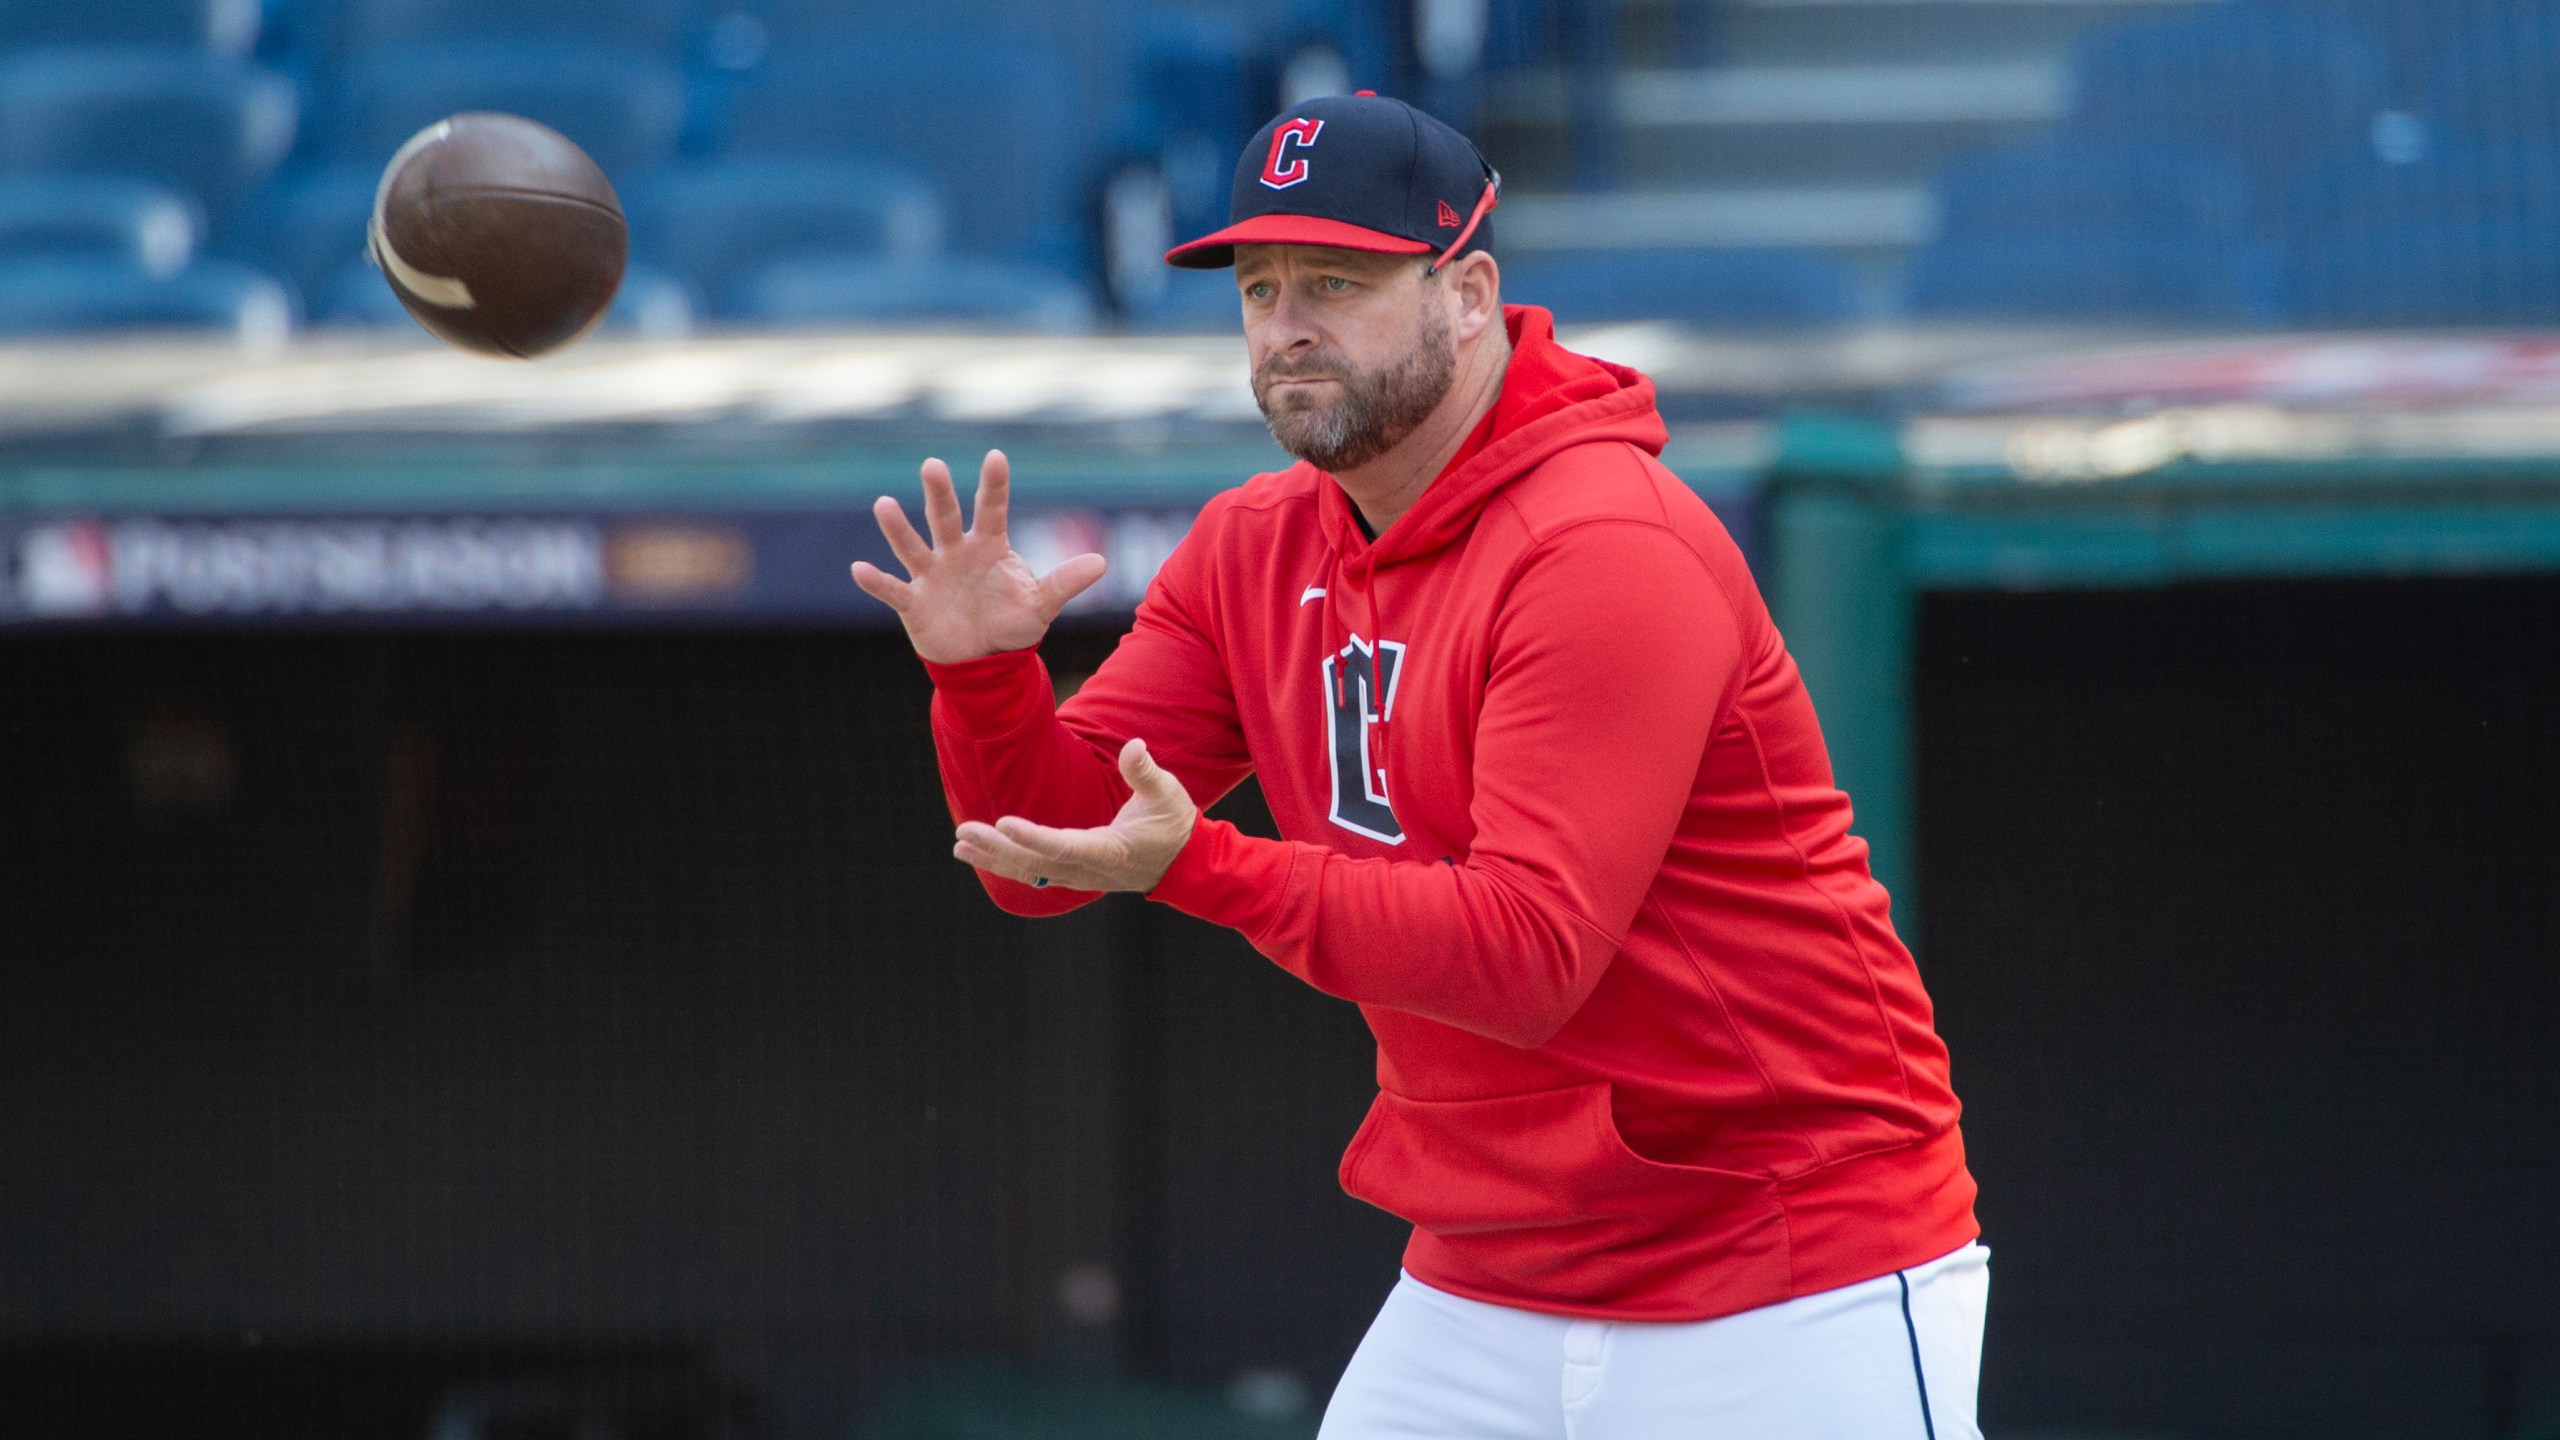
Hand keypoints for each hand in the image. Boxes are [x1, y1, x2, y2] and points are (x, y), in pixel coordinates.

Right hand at [851, 449, 1107, 664]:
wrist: (984, 658)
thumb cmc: (1011, 621)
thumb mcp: (1041, 603)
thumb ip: (1065, 582)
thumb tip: (1101, 563)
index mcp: (989, 546)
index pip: (991, 509)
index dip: (994, 485)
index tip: (996, 457)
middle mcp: (956, 552)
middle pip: (945, 517)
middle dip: (939, 494)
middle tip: (933, 466)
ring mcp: (932, 575)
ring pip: (913, 546)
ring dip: (898, 528)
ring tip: (883, 504)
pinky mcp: (914, 602)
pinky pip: (893, 590)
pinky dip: (876, 581)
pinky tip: (859, 568)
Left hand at [953, 739, 1197, 892]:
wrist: (1182, 865)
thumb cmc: (1173, 824)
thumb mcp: (1168, 794)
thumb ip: (1146, 772)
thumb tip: (1134, 745)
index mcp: (1109, 851)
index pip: (1063, 846)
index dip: (1032, 837)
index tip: (1002, 823)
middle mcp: (1088, 870)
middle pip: (1035, 863)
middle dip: (997, 849)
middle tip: (963, 833)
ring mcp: (1078, 877)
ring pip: (1029, 871)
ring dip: (993, 858)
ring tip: (959, 846)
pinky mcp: (1073, 875)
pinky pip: (1033, 873)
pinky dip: (1006, 864)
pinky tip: (979, 855)